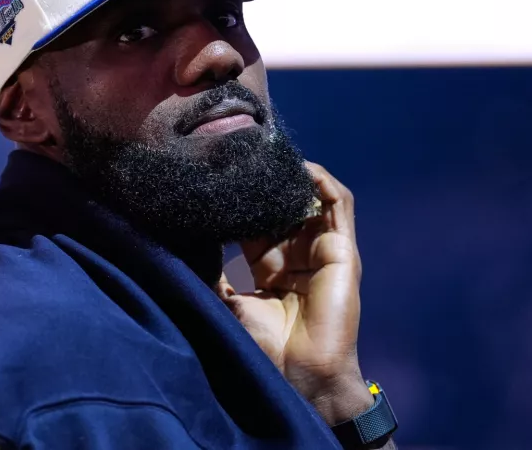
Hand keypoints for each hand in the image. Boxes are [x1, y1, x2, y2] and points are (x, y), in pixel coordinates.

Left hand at [216, 162, 373, 424]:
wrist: (303, 375)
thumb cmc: (266, 348)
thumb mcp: (229, 304)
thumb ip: (214, 275)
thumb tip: (187, 246)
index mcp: (271, 268)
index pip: (257, 224)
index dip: (241, 204)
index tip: (218, 181)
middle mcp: (297, 255)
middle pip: (284, 207)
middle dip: (266, 185)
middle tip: (241, 159)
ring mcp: (323, 250)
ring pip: (312, 199)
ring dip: (295, 177)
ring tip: (272, 157)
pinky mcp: (343, 249)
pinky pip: (340, 204)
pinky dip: (323, 182)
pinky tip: (300, 167)